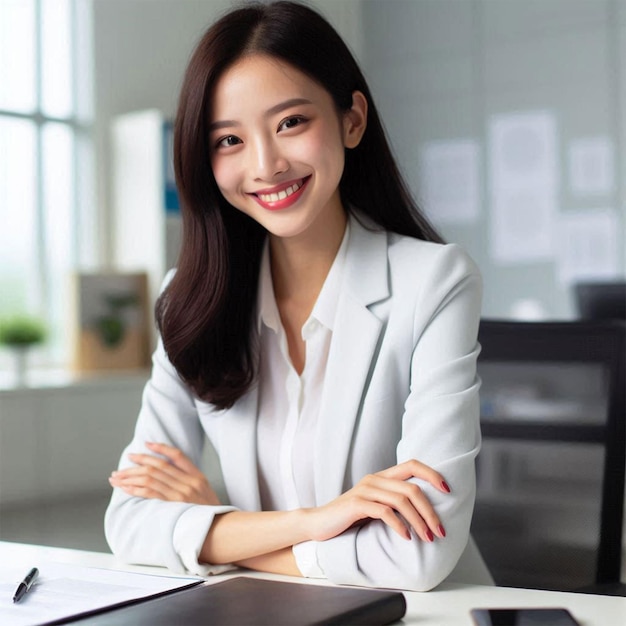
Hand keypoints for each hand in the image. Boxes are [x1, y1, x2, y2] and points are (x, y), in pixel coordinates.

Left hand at [108, 442, 220, 504]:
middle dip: (138, 463)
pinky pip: (150, 493)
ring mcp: (182, 492)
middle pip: (158, 466)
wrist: (220, 529)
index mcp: (197, 476)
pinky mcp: (174, 504)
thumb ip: (191, 483)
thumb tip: (169, 478)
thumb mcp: (206, 493)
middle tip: (124, 463)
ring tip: (117, 477)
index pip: (177, 456)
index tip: (146, 444)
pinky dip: (135, 489)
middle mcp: (189, 481)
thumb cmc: (211, 514)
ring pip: (151, 478)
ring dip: (131, 477)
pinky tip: (125, 488)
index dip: (160, 448)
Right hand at [305, 460, 448, 542]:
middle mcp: (374, 479)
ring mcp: (364, 490)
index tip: (448, 490)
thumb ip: (393, 502)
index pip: (412, 464)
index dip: (432, 474)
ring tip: (427, 538)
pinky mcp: (356, 504)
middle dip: (430, 511)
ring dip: (419, 521)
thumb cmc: (349, 517)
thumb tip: (425, 511)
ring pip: (401, 500)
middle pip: (411, 488)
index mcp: (381, 476)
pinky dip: (399, 525)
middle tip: (440, 531)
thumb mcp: (374, 506)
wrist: (318, 523)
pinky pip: (384, 511)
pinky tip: (406, 537)